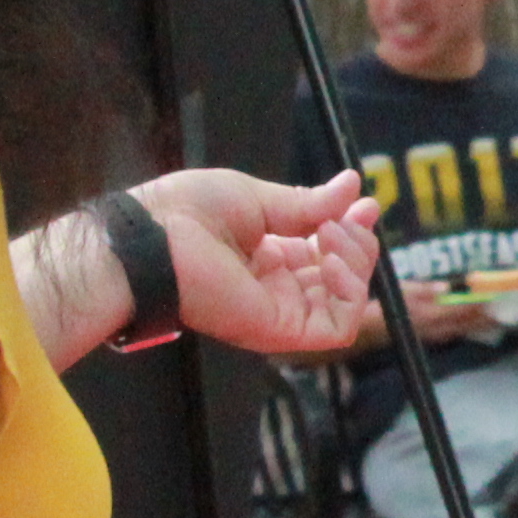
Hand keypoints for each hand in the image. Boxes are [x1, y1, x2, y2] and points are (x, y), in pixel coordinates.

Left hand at [144, 169, 379, 358]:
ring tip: (333, 233)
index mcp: (266, 257)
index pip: (325, 252)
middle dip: (358, 242)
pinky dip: (350, 292)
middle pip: (342, 278)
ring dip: (356, 263)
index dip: (351, 229)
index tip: (363, 204)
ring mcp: (280, 312)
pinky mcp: (281, 330)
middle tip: (347, 216)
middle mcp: (276, 288)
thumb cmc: (187, 212)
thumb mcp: (256, 197)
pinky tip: (330, 258)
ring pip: (347, 303)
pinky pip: (338, 326)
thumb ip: (306, 204)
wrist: (154, 236)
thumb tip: (353, 186)